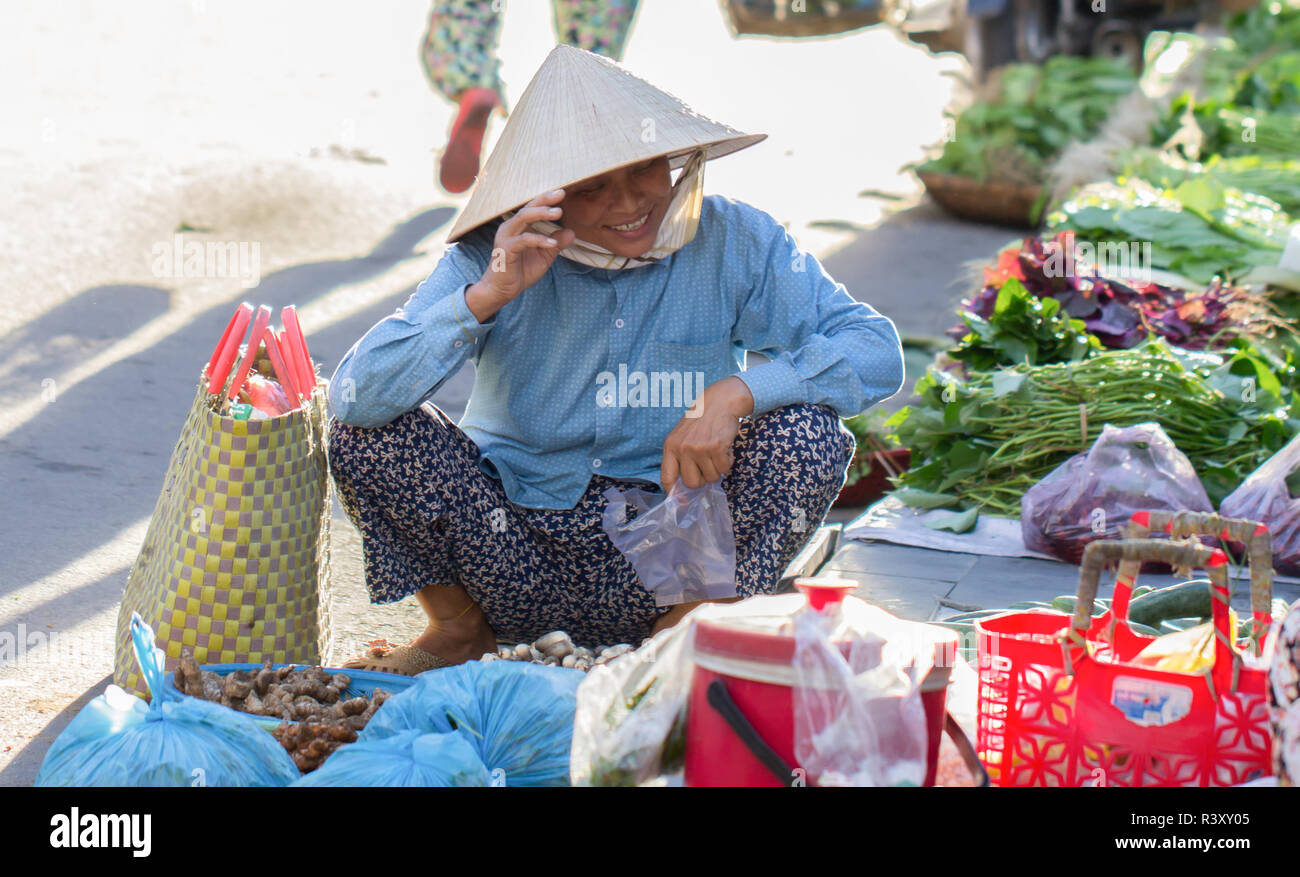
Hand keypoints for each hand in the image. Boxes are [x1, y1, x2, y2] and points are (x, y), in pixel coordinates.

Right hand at [466, 189, 577, 321]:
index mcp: (519, 227)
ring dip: (541, 214)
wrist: (501, 290)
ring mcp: (506, 237)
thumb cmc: (520, 271)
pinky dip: (539, 240)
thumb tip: (571, 232)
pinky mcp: (506, 249)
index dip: (546, 199)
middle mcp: (510, 227)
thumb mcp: (544, 257)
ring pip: (523, 218)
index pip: (533, 208)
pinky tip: (553, 244)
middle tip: (561, 194)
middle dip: (545, 200)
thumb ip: (556, 244)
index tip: (562, 193)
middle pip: (528, 208)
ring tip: (558, 213)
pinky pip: (524, 240)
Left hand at [659, 376, 753, 492]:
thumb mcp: (682, 437)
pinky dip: (727, 462)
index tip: (682, 501)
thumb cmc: (701, 422)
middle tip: (707, 465)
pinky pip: (724, 468)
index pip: (667, 477)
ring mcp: (699, 448)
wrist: (719, 402)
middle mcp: (683, 448)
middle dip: (703, 479)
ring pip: (711, 477)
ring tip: (716, 452)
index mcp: (670, 447)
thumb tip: (682, 490)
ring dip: (717, 468)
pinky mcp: (716, 447)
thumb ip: (680, 459)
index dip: (674, 493)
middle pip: (692, 483)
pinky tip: (725, 449)